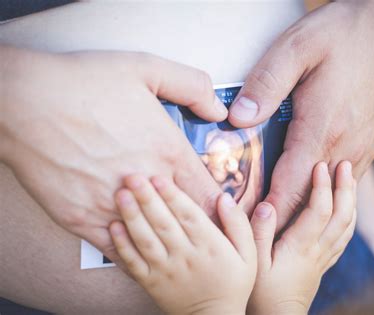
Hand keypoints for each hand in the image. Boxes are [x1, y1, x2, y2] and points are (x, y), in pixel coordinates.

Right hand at [0, 46, 227, 262]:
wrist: (23, 101)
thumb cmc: (83, 82)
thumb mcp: (147, 68)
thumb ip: (192, 86)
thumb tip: (217, 112)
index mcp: (167, 152)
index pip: (210, 196)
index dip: (220, 208)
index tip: (221, 213)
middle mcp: (147, 184)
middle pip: (186, 221)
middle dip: (197, 228)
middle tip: (202, 234)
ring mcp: (114, 206)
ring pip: (153, 237)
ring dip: (165, 240)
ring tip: (174, 245)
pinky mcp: (81, 219)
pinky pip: (117, 247)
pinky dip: (130, 247)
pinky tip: (136, 244)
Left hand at [109, 175, 255, 314]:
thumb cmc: (233, 284)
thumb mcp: (248, 254)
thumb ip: (237, 224)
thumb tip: (223, 196)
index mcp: (210, 246)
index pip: (189, 215)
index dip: (173, 195)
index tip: (159, 177)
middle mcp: (186, 257)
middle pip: (163, 223)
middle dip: (147, 198)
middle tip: (133, 177)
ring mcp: (166, 271)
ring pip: (146, 240)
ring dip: (132, 216)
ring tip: (121, 195)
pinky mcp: (151, 283)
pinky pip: (133, 262)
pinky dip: (122, 244)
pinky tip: (114, 226)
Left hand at [227, 1, 373, 229]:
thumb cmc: (344, 36)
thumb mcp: (297, 48)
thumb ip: (265, 85)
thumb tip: (239, 118)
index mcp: (322, 131)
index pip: (289, 190)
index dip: (266, 216)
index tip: (246, 232)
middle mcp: (344, 149)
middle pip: (307, 200)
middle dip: (279, 219)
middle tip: (250, 229)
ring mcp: (359, 150)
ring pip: (324, 194)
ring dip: (298, 207)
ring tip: (269, 216)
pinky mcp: (366, 146)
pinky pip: (338, 181)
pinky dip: (316, 190)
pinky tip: (298, 187)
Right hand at [248, 161, 355, 314]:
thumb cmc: (261, 294)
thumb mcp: (253, 263)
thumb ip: (258, 233)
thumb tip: (268, 205)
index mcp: (301, 247)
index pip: (320, 211)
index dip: (323, 186)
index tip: (321, 165)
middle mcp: (318, 250)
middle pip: (342, 216)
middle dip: (345, 188)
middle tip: (344, 165)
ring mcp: (324, 258)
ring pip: (347, 226)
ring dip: (351, 201)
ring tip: (350, 179)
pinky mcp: (324, 264)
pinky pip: (344, 238)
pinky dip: (349, 219)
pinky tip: (348, 211)